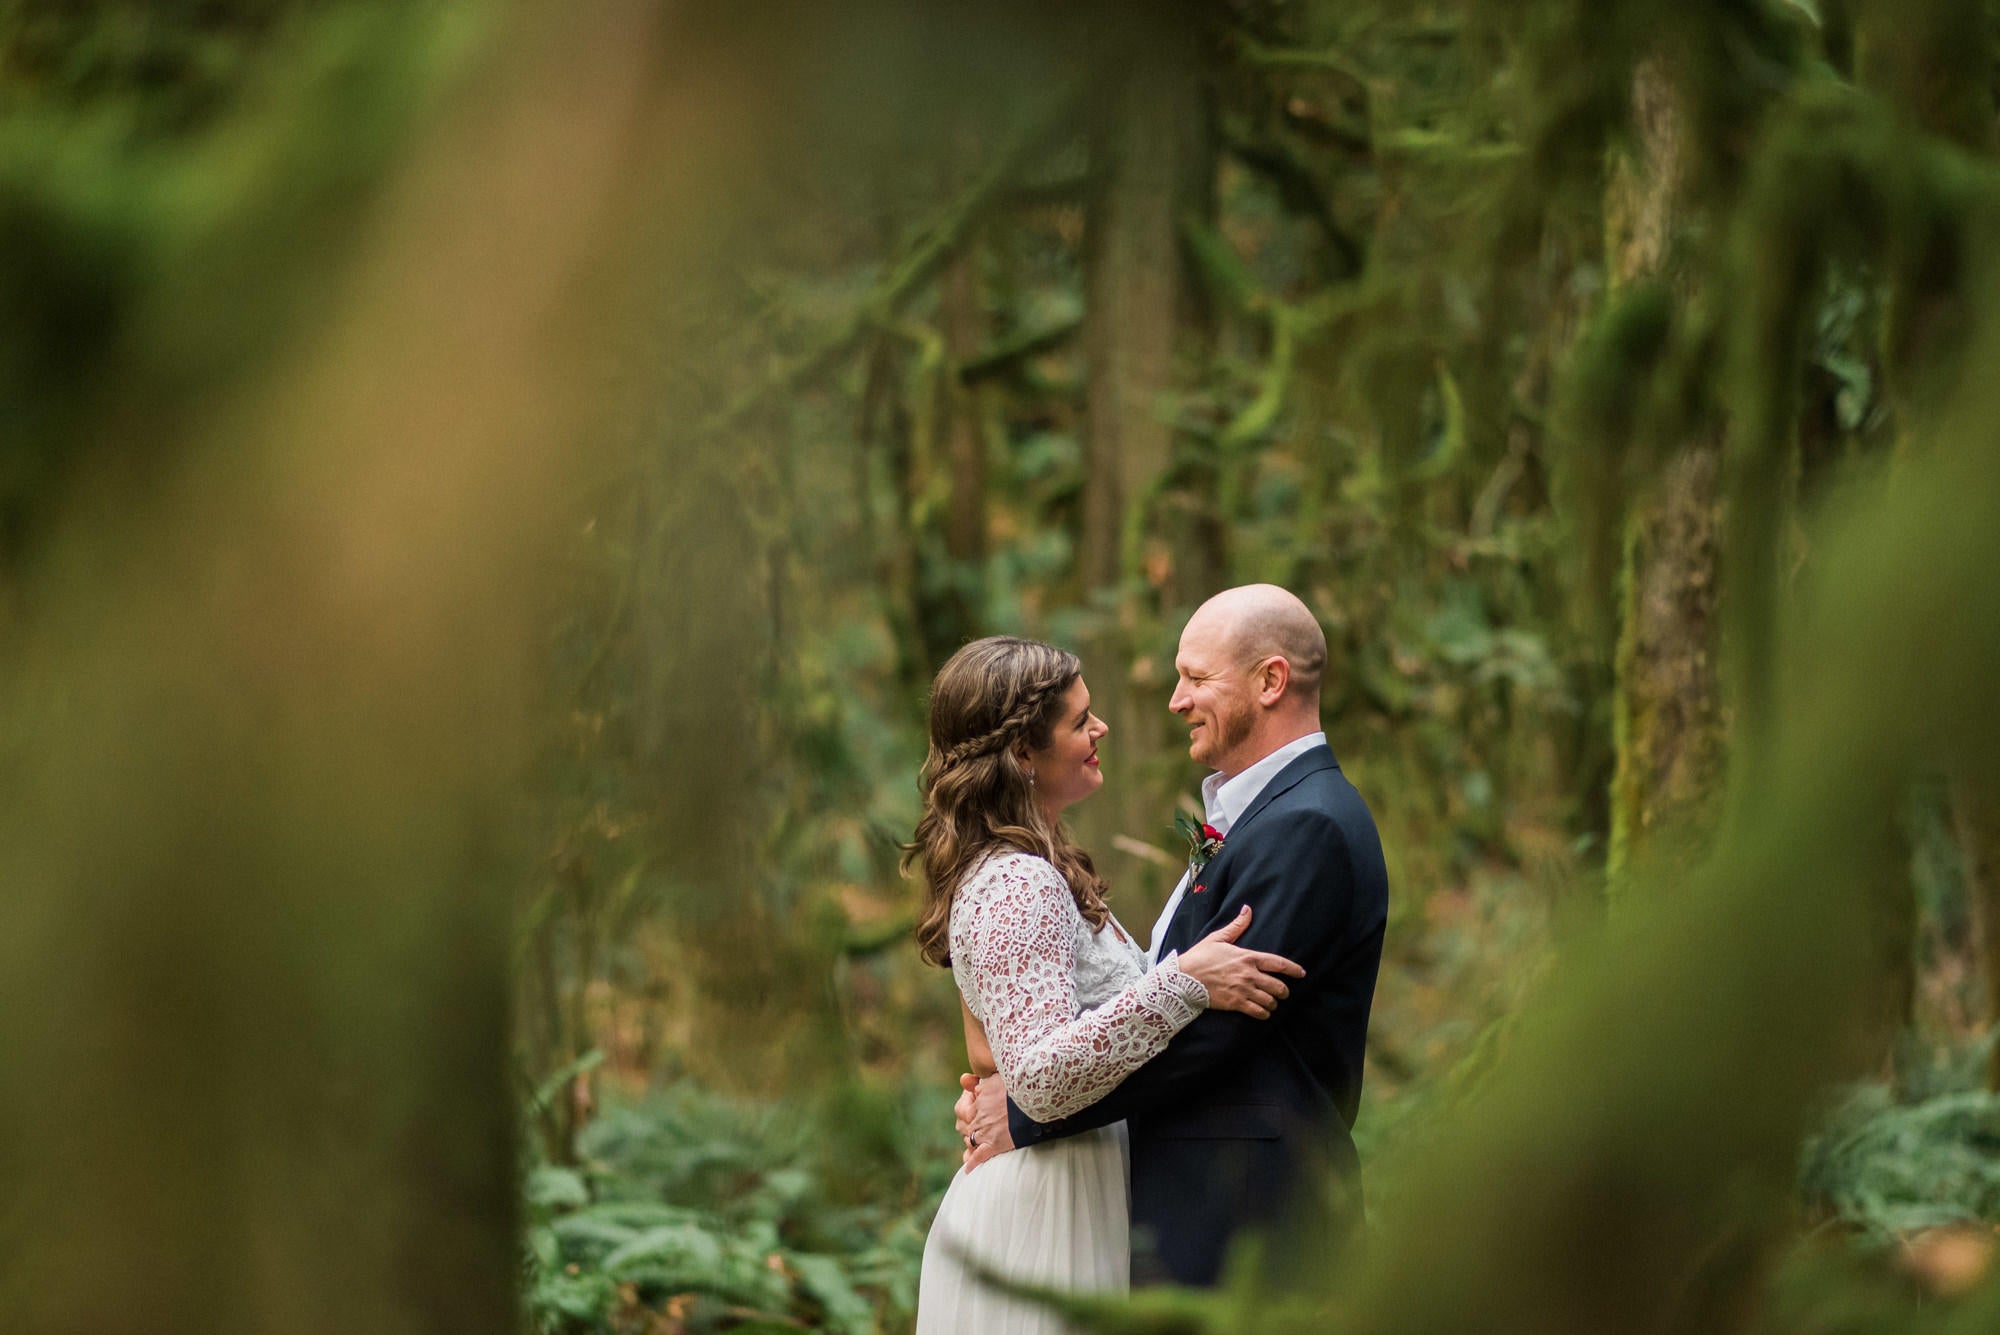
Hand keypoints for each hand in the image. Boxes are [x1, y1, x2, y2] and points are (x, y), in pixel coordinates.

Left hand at [954, 1071, 1014, 1170]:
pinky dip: (972, 1162)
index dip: (972, 1108)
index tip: (976, 1109)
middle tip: (974, 1127)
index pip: (968, 1105)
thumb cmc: (1022, 1087)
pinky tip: (968, 1169)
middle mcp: (980, 1115)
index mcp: (981, 1097)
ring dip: (971, 1141)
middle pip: (966, 1123)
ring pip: (971, 1138)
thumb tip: (973, 1088)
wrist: (1036, 1104)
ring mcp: (985, 1131)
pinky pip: (978, 1156)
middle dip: (968, 1126)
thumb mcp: (1000, 1077)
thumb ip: (985, 1082)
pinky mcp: (994, 1145)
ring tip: (974, 1144)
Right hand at [1174, 904, 1304, 1019]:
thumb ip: (1237, 926)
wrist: (1183, 978)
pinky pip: (1258, 1012)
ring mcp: (1243, 990)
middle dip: (1284, 991)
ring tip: (1271, 1004)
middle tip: (1283, 993)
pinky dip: (1264, 1014)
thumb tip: (1247, 909)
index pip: (1278, 964)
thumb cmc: (1200, 957)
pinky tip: (1262, 1012)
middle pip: (1279, 986)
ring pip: (1270, 1001)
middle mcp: (1249, 974)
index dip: (1294, 970)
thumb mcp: (1218, 938)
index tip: (1302, 974)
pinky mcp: (1236, 1003)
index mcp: (1248, 957)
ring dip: (1273, 1004)